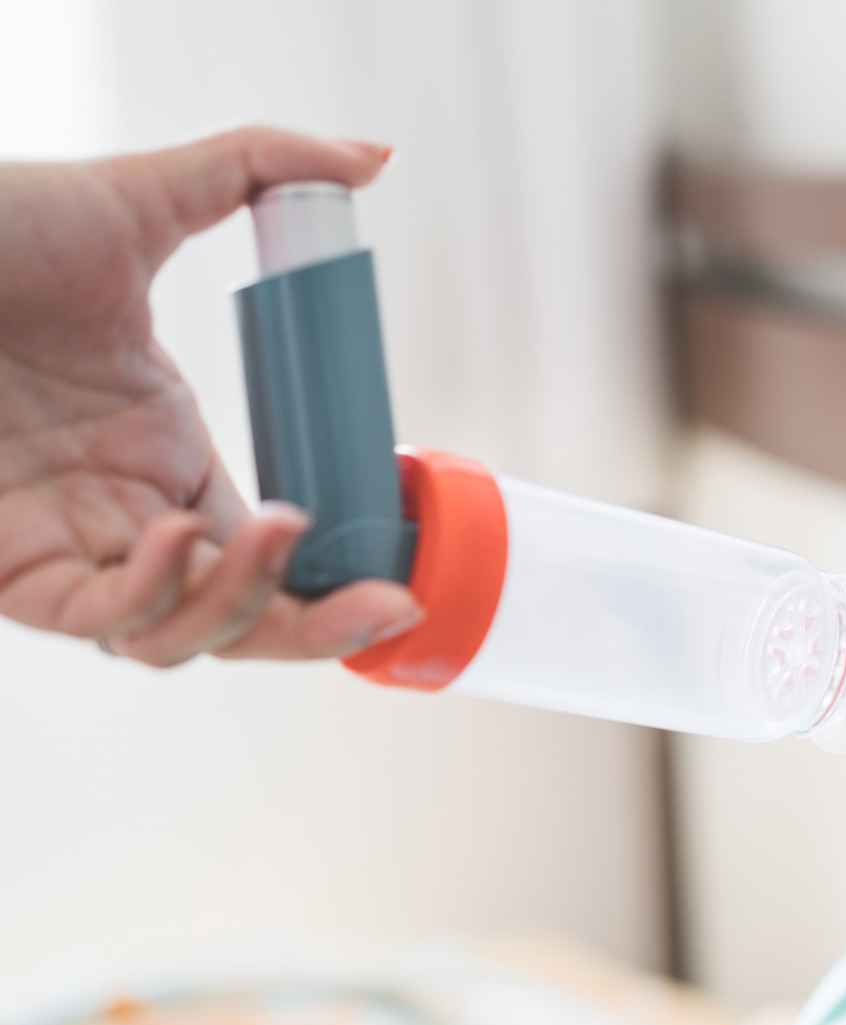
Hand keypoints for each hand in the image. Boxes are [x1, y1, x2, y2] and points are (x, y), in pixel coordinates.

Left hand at [0, 127, 421, 665]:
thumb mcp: (139, 198)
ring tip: (278, 533)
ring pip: (174, 636)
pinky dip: (150, 597)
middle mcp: (123, 513)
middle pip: (237, 615)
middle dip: (315, 623)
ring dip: (239, 604)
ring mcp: (66, 545)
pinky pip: (95, 619)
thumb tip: (369, 156)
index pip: (265, 549)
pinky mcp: (5, 567)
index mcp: (165, 451)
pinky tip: (173, 533)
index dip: (333, 577)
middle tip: (386, 601)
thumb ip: (259, 169)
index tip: (396, 573)